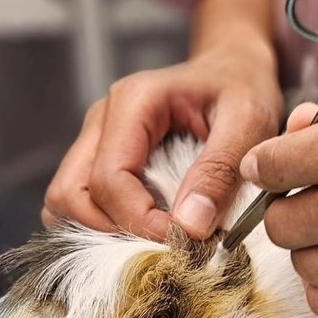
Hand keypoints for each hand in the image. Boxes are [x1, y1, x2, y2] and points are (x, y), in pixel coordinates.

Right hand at [42, 44, 281, 239]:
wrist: (236, 71)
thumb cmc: (244, 89)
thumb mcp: (248, 122)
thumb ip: (219, 172)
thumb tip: (189, 226)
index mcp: (133, 102)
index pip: (109, 179)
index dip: (140, 221)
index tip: (183, 242)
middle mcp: (104, 119)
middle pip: (72, 194)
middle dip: (113, 231)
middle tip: (165, 246)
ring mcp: (99, 139)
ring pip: (68, 200)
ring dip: (102, 231)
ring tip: (154, 240)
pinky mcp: (104, 157)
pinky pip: (83, 200)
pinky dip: (105, 223)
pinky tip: (145, 229)